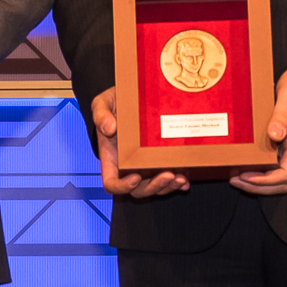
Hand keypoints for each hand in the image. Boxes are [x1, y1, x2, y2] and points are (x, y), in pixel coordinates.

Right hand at [89, 87, 190, 201]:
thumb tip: (109, 128)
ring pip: (155, 186)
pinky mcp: (160, 160)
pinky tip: (186, 180)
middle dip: (154, 186)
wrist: (134, 96)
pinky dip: (178, 183)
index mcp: (112, 157)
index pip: (112, 183)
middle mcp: (128, 166)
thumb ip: (100, 114)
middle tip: (169, 174)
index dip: (122, 186)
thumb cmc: (116, 101)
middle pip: (138, 189)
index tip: (136, 177)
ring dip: (168, 187)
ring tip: (180, 178)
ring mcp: (145, 166)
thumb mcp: (103, 102)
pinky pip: (168, 178)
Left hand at [230, 65, 286, 194]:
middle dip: (259, 187)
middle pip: (284, 183)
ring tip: (238, 176)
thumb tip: (274, 135)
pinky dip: (264, 172)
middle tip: (236, 180)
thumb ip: (282, 114)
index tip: (245, 176)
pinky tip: (249, 164)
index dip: (265, 181)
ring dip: (261, 182)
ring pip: (282, 178)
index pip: (286, 174)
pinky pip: (280, 166)